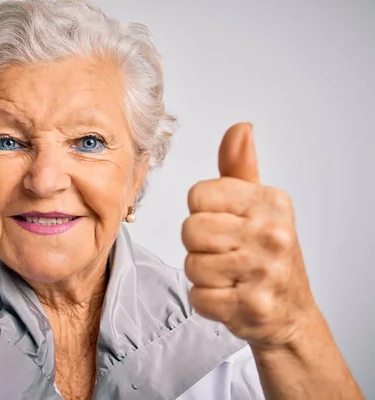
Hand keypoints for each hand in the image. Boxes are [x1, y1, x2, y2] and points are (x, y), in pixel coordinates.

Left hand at [182, 122, 316, 348]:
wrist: (289, 313)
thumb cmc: (267, 254)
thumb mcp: (258, 205)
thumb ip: (239, 168)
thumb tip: (239, 129)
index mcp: (270, 202)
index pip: (198, 195)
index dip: (202, 212)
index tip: (225, 224)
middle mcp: (272, 233)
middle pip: (191, 229)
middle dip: (199, 245)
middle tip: (225, 253)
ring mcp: (264, 271)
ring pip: (192, 264)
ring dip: (202, 274)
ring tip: (229, 276)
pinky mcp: (252, 306)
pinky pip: (199, 296)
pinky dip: (207, 301)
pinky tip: (229, 296)